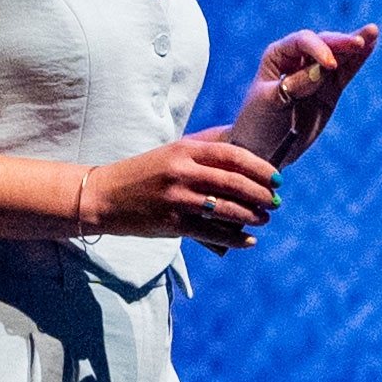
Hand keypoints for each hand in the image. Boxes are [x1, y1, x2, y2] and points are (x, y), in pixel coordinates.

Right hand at [84, 136, 281, 249]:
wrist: (105, 196)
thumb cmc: (145, 172)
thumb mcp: (172, 151)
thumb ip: (206, 146)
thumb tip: (242, 141)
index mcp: (185, 150)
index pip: (232, 155)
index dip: (259, 167)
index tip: (276, 177)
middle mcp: (183, 172)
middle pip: (234, 183)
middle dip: (261, 194)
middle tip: (276, 201)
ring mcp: (177, 199)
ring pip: (226, 209)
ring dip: (252, 216)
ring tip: (264, 219)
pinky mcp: (172, 223)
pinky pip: (212, 232)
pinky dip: (234, 238)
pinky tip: (247, 240)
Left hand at [229, 24, 379, 168]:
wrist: (263, 149)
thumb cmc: (259, 122)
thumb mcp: (271, 103)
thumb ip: (295, 85)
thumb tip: (320, 71)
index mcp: (278, 56)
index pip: (301, 43)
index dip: (318, 49)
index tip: (330, 65)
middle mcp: (297, 59)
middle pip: (323, 44)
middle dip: (340, 42)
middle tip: (359, 42)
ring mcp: (315, 74)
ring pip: (338, 55)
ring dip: (354, 45)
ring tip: (373, 32)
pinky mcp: (329, 90)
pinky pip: (345, 72)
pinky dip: (357, 61)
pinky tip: (370, 45)